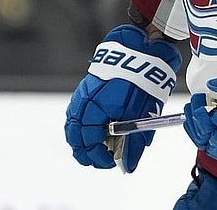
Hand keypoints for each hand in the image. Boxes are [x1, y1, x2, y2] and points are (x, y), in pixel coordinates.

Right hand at [64, 24, 181, 172]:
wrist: (140, 51)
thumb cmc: (144, 82)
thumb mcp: (143, 115)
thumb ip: (134, 143)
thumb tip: (128, 166)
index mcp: (100, 108)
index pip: (90, 141)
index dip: (98, 156)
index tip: (109, 162)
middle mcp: (87, 101)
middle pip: (76, 135)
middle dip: (86, 151)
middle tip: (99, 160)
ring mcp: (83, 93)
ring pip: (72, 123)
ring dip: (81, 139)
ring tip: (93, 149)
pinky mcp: (85, 88)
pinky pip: (75, 111)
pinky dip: (80, 125)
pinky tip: (90, 130)